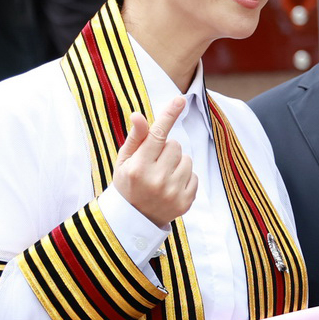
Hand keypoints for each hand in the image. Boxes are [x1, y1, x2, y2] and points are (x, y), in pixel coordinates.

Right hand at [113, 96, 196, 226]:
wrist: (135, 220)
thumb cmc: (128, 184)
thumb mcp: (124, 161)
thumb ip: (135, 138)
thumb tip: (138, 115)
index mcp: (138, 168)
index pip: (157, 136)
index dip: (169, 115)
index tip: (179, 99)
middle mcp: (156, 180)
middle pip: (175, 145)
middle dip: (166, 150)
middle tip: (154, 164)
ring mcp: (172, 192)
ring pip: (187, 159)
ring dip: (177, 163)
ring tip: (163, 176)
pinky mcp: (185, 202)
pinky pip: (194, 176)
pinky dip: (185, 178)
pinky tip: (171, 187)